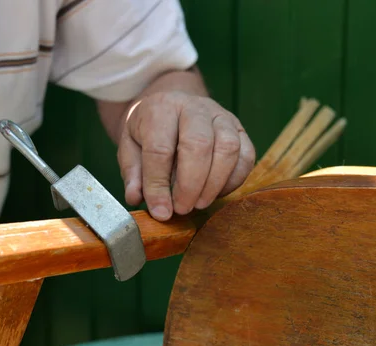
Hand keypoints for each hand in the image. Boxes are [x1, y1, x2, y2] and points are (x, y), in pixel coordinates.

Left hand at [117, 91, 255, 220]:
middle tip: (182, 209)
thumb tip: (136, 197)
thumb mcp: (130, 146)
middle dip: (190, 185)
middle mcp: (194, 107)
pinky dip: (233, 181)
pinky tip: (216, 193)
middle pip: (198, 145)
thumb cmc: (150, 131)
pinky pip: (246, 156)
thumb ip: (132, 173)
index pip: (159, 149)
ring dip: (214, 184)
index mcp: (161, 108)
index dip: (158, 185)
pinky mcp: (240, 129)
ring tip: (199, 204)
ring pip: (228, 148)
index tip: (160, 211)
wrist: (174, 105)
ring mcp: (221, 116)